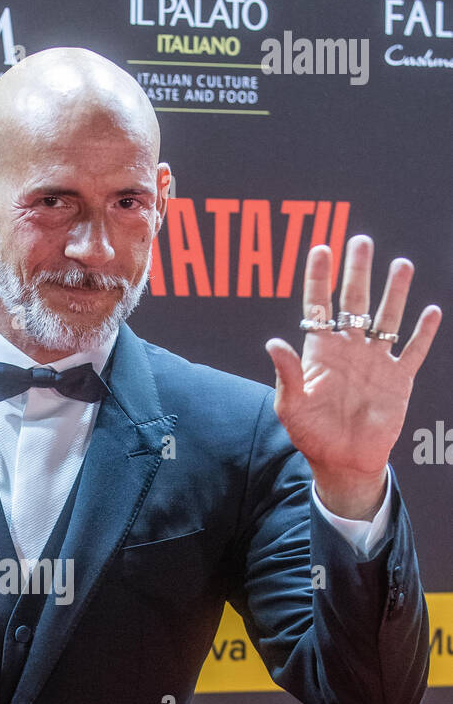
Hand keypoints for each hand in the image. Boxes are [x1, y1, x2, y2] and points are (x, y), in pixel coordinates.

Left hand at [265, 235, 441, 517]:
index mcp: (321, 351)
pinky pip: (413, 351)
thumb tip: (273, 343)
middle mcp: (350, 349)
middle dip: (358, 272)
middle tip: (361, 241)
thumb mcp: (291, 407)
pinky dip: (422, 333)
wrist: (343, 462)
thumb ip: (287, 374)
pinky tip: (430, 311)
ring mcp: (376, 362)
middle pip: (355, 302)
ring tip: (400, 264)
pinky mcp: (399, 379)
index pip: (319, 306)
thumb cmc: (312, 434)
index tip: (321, 248)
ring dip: (394, 293)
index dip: (320, 278)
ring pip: (388, 319)